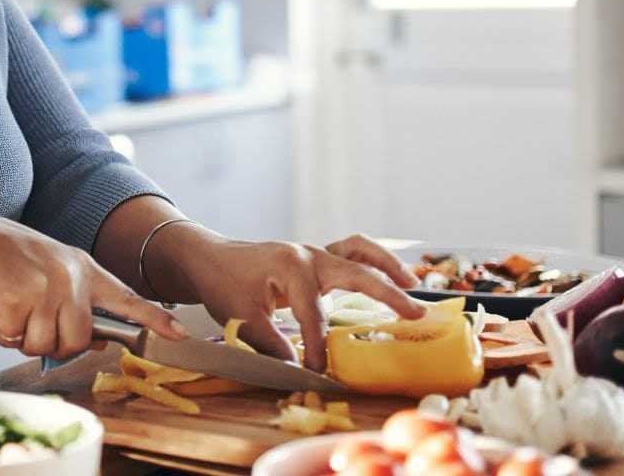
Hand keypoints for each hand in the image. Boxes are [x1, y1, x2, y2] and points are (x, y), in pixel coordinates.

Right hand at [0, 211, 186, 359]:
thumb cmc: (0, 256)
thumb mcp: (47, 268)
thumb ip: (74, 298)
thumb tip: (99, 339)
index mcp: (81, 266)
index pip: (126, 297)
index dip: (153, 319)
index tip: (179, 334)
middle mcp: (69, 277)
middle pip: (80, 339)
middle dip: (54, 342)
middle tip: (29, 320)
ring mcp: (45, 290)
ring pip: (48, 345)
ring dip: (24, 338)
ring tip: (9, 308)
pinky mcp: (19, 303)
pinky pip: (17, 340)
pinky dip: (2, 332)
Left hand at [152, 229, 425, 371]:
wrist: (208, 258)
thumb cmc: (222, 283)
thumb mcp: (240, 317)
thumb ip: (270, 343)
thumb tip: (297, 369)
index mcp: (291, 267)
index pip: (314, 316)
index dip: (318, 348)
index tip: (320, 372)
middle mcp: (308, 255)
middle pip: (356, 272)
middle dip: (387, 294)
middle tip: (415, 315)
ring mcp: (313, 252)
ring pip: (358, 251)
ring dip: (387, 266)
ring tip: (412, 285)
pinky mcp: (314, 258)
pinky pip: (350, 252)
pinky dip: (372, 261)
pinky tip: (391, 276)